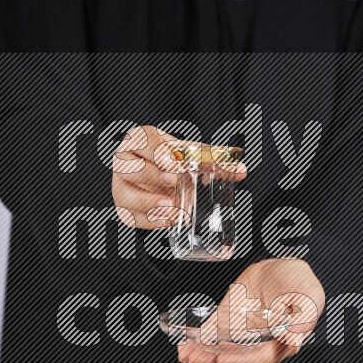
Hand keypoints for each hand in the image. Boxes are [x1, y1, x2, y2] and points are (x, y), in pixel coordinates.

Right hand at [111, 126, 246, 228]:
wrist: (156, 175)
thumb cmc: (172, 160)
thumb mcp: (191, 155)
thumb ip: (215, 159)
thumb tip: (241, 171)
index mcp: (140, 141)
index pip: (143, 140)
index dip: (156, 150)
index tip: (173, 162)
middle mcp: (124, 162)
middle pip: (128, 167)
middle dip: (150, 175)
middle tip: (173, 182)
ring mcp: (121, 187)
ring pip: (126, 195)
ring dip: (148, 202)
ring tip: (171, 208)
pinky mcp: (124, 208)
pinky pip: (131, 217)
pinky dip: (150, 221)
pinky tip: (168, 222)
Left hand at [178, 259, 325, 362]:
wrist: (286, 264)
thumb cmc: (301, 284)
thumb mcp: (308, 299)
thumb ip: (303, 321)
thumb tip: (294, 343)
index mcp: (280, 342)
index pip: (258, 357)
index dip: (239, 360)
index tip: (221, 358)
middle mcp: (258, 341)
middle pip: (234, 356)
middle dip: (211, 359)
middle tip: (193, 357)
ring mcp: (242, 331)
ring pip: (220, 347)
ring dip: (201, 352)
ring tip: (184, 352)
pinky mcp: (230, 318)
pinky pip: (212, 331)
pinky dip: (198, 336)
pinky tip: (185, 340)